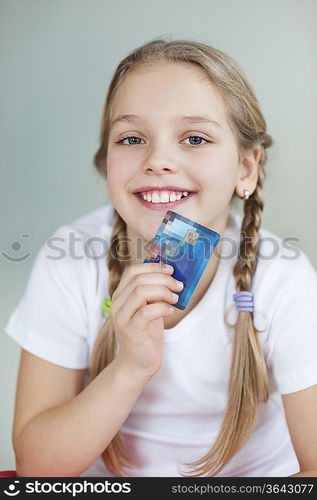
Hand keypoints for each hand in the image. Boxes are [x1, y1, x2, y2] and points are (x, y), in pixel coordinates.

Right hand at [110, 262, 182, 379]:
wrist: (137, 363)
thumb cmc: (146, 334)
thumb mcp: (149, 308)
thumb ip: (153, 292)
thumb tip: (172, 275)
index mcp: (121, 295)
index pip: (132, 271)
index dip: (153, 266)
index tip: (171, 270)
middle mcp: (117, 304)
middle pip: (139, 279)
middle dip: (163, 279)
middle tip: (178, 285)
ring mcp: (122, 317)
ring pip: (141, 292)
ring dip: (163, 291)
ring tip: (175, 298)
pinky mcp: (131, 330)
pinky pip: (146, 312)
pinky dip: (162, 308)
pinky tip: (170, 312)